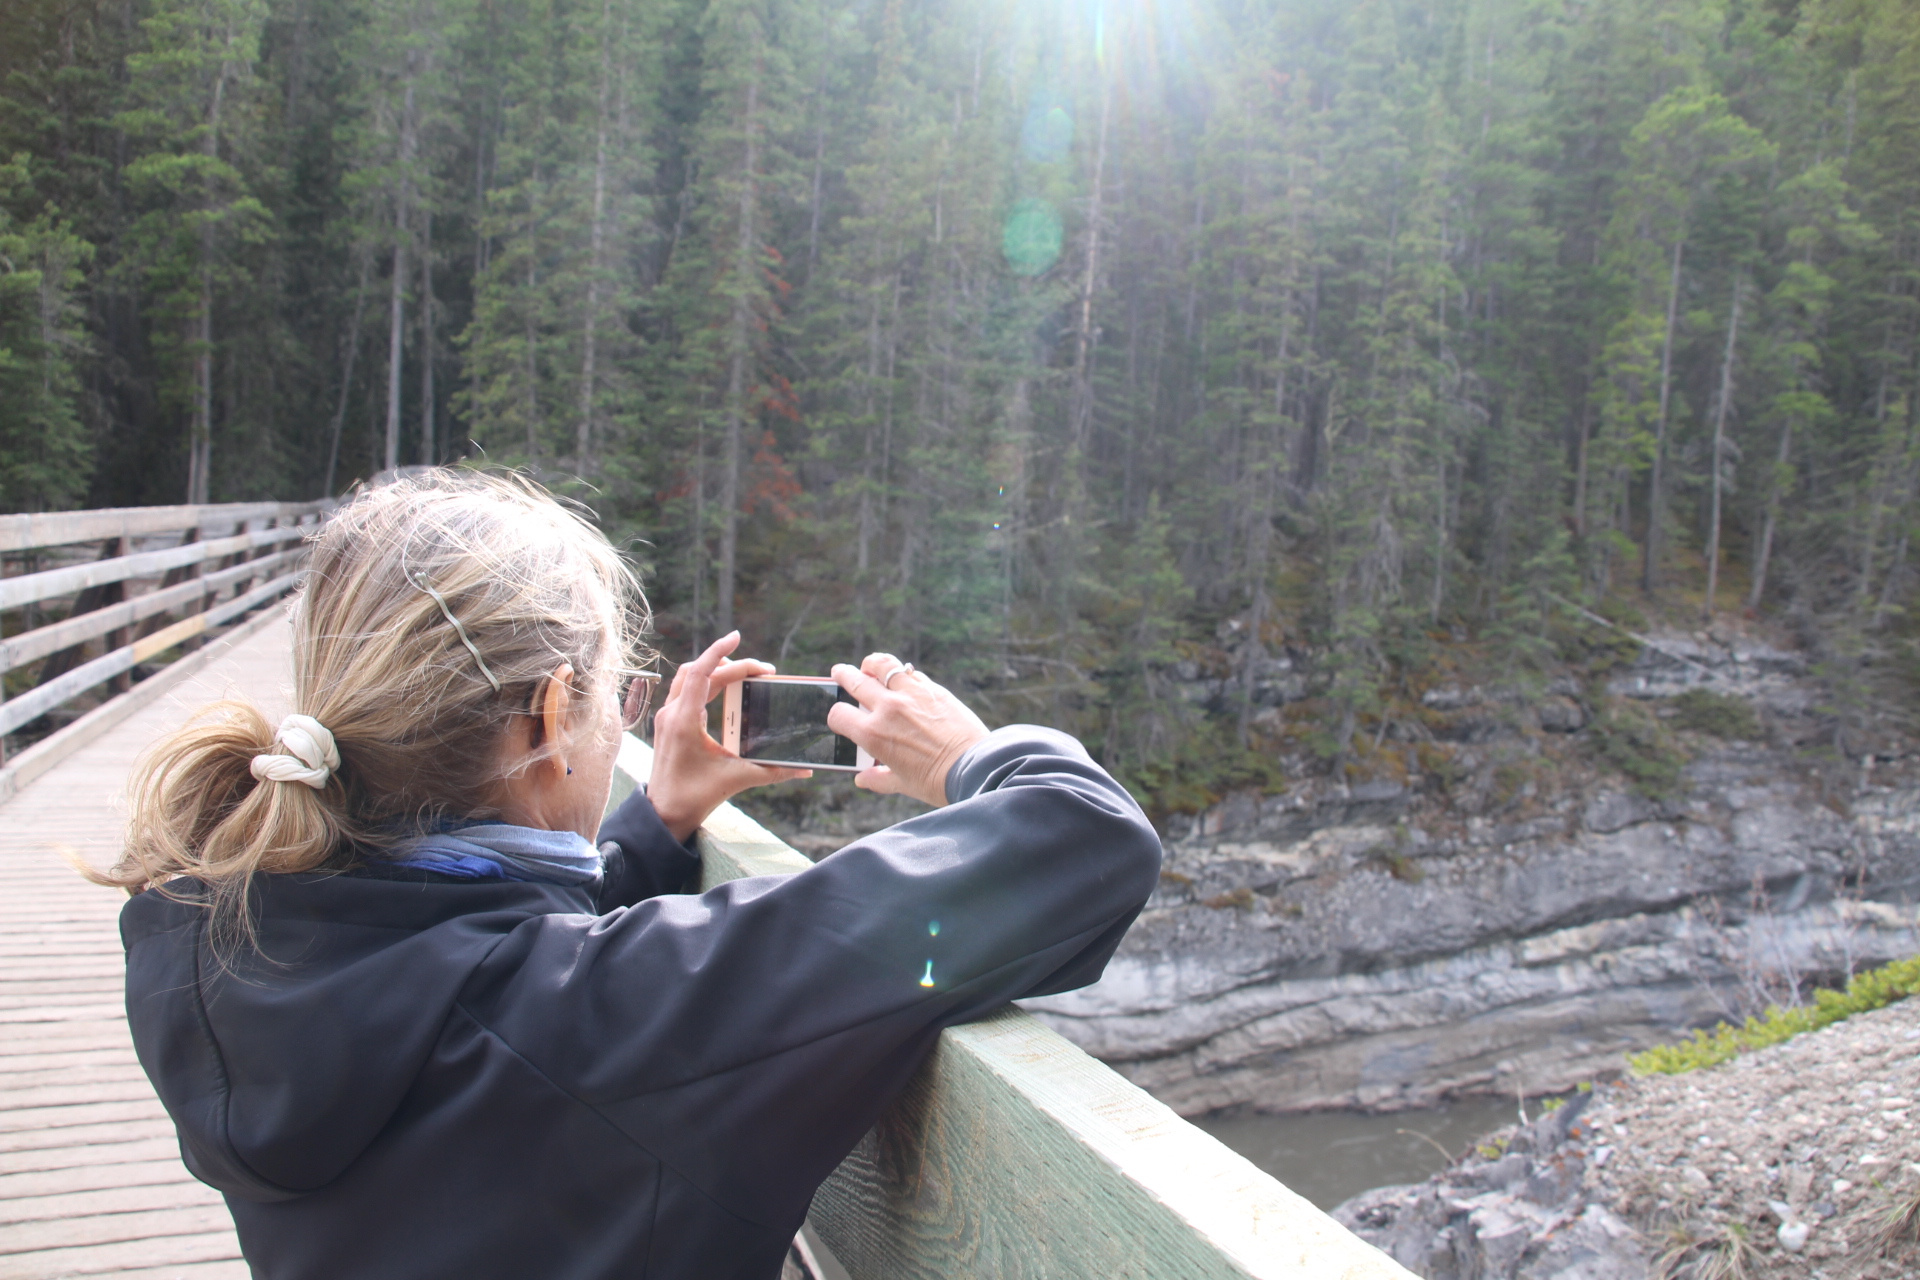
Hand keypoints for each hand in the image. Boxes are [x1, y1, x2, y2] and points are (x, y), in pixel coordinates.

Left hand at [646, 632, 809, 841]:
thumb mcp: (737, 779)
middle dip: (732, 666)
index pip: (701, 673)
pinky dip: (705, 683)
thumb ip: (773, 771)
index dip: (719, 651)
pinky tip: (724, 690)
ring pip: (689, 678)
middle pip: (701, 673)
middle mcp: (672, 714)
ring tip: (743, 674)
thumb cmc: (694, 797)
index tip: (736, 637)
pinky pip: (685, 691)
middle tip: (763, 671)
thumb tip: (805, 770)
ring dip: (714, 670)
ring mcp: (667, 717)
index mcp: (684, 721)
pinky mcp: (669, 724)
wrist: (664, 814)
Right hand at [826, 653, 989, 807]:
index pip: (839, 714)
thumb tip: (862, 780)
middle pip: (855, 681)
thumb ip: (878, 779)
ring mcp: (910, 694)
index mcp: (873, 734)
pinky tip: (902, 678)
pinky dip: (901, 673)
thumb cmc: (936, 781)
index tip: (840, 716)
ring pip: (882, 665)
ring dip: (871, 664)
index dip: (836, 716)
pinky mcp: (932, 688)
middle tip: (839, 672)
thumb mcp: (902, 784)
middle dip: (843, 675)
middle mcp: (887, 709)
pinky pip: (910, 673)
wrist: (973, 767)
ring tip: (869, 665)